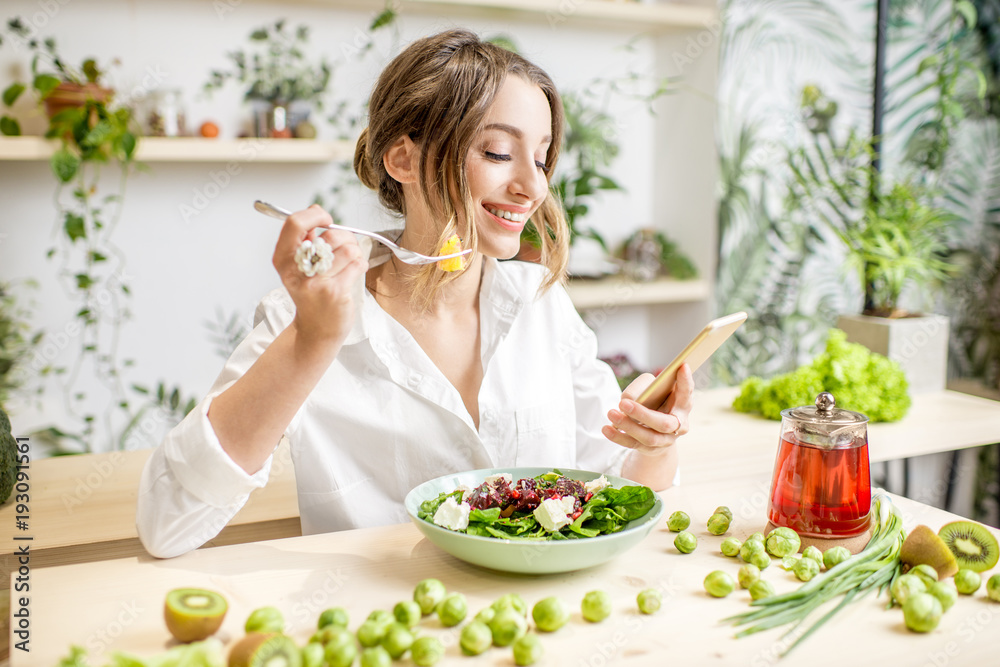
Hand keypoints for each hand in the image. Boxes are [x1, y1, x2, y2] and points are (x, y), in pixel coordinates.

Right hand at [272, 204, 367, 346]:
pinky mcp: (334, 292)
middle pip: (329, 235)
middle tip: (344, 248)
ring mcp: (315, 282)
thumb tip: (316, 210)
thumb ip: (305, 239)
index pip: (294, 223)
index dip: (315, 215)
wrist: (317, 329)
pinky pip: (357, 264)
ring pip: (348, 249)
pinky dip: (360, 265)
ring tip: (349, 264)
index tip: (326, 219)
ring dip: (355, 253)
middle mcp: (296, 270)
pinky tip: (353, 273)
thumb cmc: (312, 293)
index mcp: (283, 259)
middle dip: (344, 238)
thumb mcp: (299, 265)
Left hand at [602, 363, 693, 456]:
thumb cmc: (656, 401)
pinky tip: (606, 428)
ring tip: (611, 413)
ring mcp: (664, 440)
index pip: (686, 395)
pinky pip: (633, 444)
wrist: (658, 431)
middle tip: (623, 403)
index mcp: (683, 407)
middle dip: (643, 414)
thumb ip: (645, 388)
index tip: (681, 366)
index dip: (685, 382)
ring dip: (628, 426)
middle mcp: (678, 426)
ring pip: (648, 437)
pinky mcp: (649, 449)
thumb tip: (629, 400)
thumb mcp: (654, 389)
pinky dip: (618, 437)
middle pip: (664, 423)